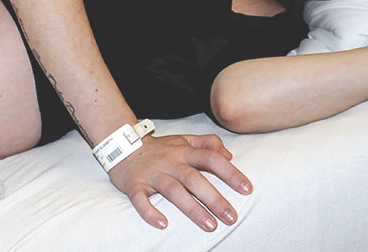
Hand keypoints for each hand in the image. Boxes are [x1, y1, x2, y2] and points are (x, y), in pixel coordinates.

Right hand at [107, 133, 251, 231]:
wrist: (121, 145)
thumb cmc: (159, 148)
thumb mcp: (184, 140)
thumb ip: (207, 143)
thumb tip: (229, 155)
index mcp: (184, 151)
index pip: (211, 159)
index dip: (230, 173)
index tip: (246, 189)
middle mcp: (170, 162)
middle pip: (194, 178)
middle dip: (214, 198)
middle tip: (231, 217)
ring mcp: (151, 174)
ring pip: (172, 190)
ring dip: (192, 209)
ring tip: (210, 226)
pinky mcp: (134, 185)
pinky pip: (140, 199)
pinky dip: (150, 212)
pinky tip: (162, 224)